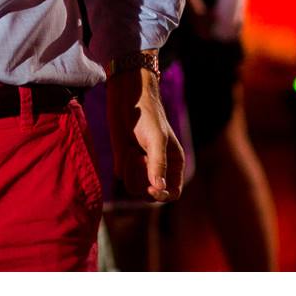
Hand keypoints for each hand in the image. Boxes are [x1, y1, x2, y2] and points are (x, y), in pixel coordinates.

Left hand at [107, 67, 183, 202]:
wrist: (126, 100)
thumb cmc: (148, 115)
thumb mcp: (156, 138)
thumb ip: (158, 163)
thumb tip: (159, 187)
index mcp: (174, 164)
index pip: (173, 192)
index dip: (163, 195)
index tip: (151, 188)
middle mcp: (158, 168)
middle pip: (152, 195)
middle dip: (144, 183)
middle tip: (140, 161)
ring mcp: (141, 167)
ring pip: (135, 188)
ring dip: (132, 172)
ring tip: (133, 152)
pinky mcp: (124, 162)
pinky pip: (121, 177)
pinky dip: (122, 165)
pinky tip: (126, 149)